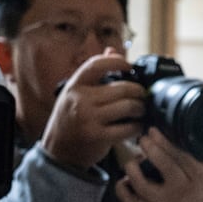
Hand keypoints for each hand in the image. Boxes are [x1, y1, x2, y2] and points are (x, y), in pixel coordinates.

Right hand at [38, 49, 147, 170]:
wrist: (59, 151)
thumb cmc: (70, 119)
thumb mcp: (75, 93)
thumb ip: (94, 73)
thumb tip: (112, 50)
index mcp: (74, 86)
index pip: (97, 64)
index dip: (117, 61)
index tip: (129, 65)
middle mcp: (80, 100)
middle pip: (122, 88)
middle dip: (138, 91)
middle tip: (143, 95)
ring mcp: (89, 119)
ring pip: (128, 107)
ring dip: (140, 108)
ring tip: (141, 110)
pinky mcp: (98, 136)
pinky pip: (128, 128)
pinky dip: (137, 126)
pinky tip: (137, 126)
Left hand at [115, 127, 202, 201]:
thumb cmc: (200, 183)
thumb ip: (192, 151)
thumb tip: (173, 126)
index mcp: (198, 176)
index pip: (181, 156)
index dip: (164, 141)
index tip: (153, 130)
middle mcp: (182, 190)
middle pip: (165, 168)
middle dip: (151, 149)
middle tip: (143, 139)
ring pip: (143, 187)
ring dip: (134, 169)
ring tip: (133, 160)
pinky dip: (122, 190)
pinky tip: (124, 179)